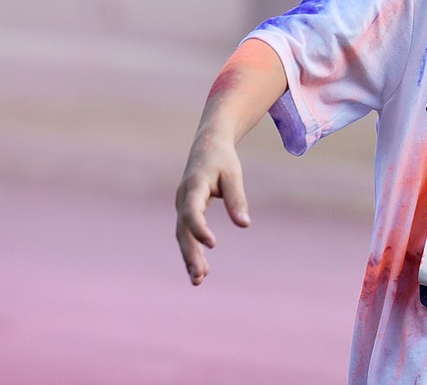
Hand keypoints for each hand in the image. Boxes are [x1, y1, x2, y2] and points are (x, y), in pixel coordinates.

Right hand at [174, 136, 251, 285]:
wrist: (207, 146)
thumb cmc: (222, 159)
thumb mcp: (233, 175)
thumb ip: (237, 199)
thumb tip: (244, 225)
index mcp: (193, 186)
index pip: (191, 212)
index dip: (199, 228)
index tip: (213, 243)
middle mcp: (183, 199)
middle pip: (183, 230)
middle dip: (191, 253)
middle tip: (200, 276)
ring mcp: (182, 207)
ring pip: (182, 236)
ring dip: (189, 257)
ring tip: (199, 280)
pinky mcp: (186, 212)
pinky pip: (186, 234)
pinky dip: (192, 251)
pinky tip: (201, 270)